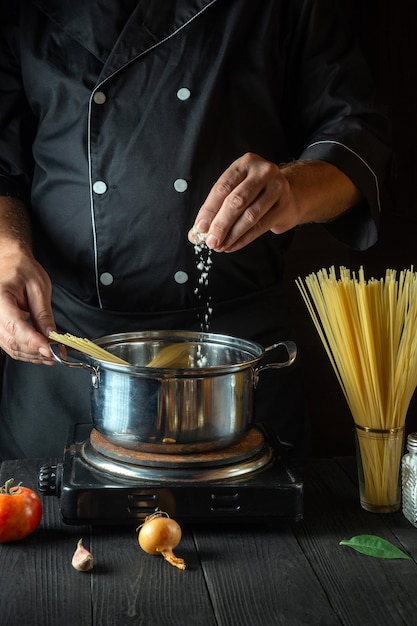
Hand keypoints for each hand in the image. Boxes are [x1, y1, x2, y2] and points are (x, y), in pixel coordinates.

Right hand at [0, 250, 55, 363]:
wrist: (10, 263)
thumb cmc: (22, 270)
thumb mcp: (39, 288)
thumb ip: (44, 314)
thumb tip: (51, 336)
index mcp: (0, 298)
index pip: (15, 326)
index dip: (33, 341)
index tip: (49, 349)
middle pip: (12, 341)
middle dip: (36, 351)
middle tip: (57, 353)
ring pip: (11, 347)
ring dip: (32, 355)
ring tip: (53, 355)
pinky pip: (10, 345)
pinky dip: (27, 351)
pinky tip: (41, 351)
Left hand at [188, 153, 361, 251]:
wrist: (290, 194)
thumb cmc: (255, 193)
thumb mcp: (235, 192)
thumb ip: (215, 210)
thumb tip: (195, 234)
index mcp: (244, 163)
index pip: (222, 188)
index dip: (209, 210)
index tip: (199, 228)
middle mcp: (262, 171)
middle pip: (236, 201)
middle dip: (220, 224)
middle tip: (210, 241)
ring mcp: (277, 187)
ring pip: (250, 215)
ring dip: (232, 234)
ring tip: (220, 246)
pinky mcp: (285, 205)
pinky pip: (260, 226)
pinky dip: (243, 239)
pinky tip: (232, 246)